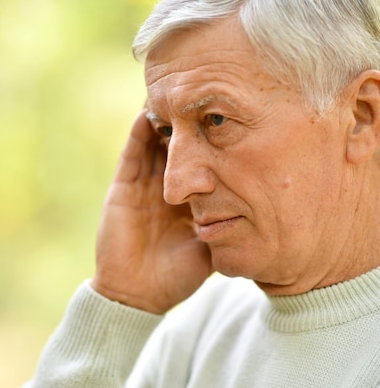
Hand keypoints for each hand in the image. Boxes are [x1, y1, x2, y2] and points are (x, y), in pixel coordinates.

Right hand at [91, 110, 212, 313]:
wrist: (139, 294)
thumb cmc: (177, 276)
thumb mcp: (211, 248)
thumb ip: (229, 229)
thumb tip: (264, 213)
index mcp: (187, 199)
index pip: (202, 162)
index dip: (212, 142)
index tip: (230, 119)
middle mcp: (166, 187)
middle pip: (178, 145)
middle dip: (189, 123)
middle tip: (204, 95)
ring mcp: (144, 184)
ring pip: (155, 141)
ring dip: (165, 120)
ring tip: (178, 93)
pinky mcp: (124, 186)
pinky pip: (133, 152)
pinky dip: (141, 131)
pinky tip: (151, 110)